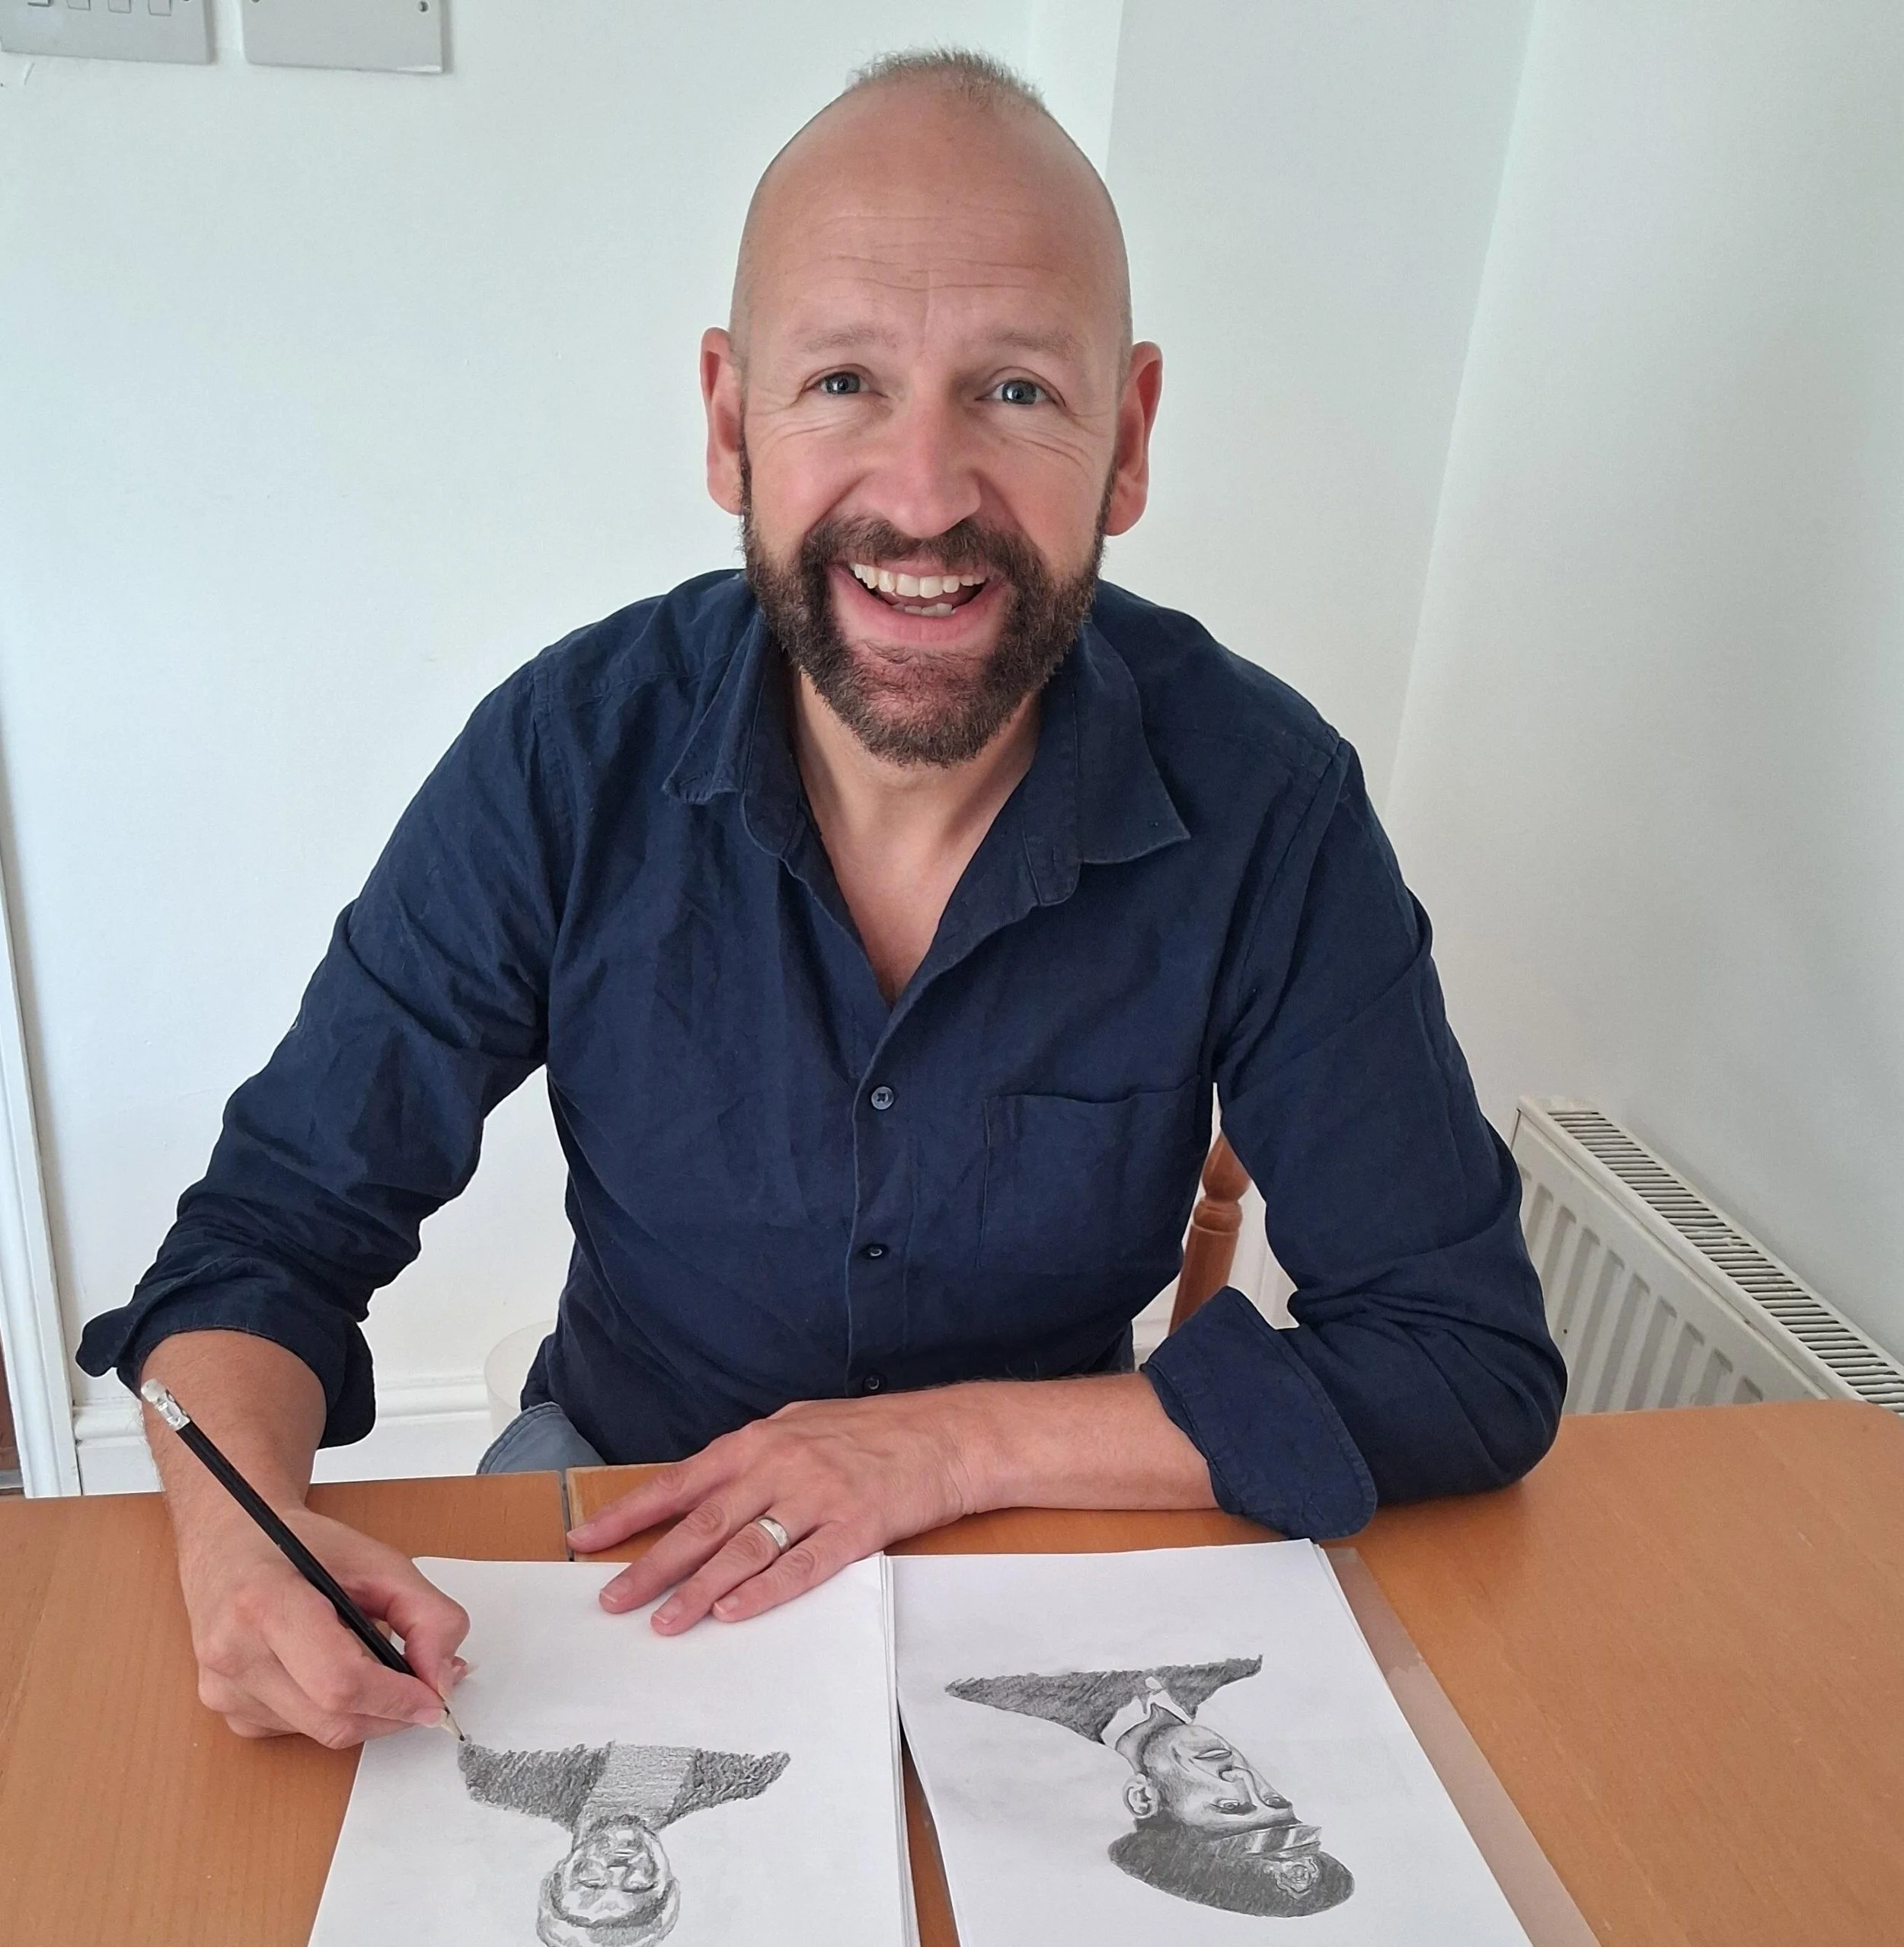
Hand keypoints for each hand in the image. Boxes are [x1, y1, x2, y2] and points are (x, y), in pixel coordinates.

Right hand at [177, 1503, 469, 1748]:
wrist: (231, 1542)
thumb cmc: (301, 1544)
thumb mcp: (377, 1559)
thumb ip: (426, 1614)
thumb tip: (443, 1678)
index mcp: (265, 1603)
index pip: (340, 1682)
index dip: (397, 1698)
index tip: (435, 1697)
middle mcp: (232, 1653)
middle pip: (332, 1719)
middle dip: (391, 1711)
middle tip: (424, 1687)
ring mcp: (222, 1688)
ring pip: (319, 1731)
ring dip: (364, 1710)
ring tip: (375, 1662)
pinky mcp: (224, 1709)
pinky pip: (296, 1730)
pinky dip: (330, 1710)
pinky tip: (331, 1668)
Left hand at [566, 1389, 986, 1633]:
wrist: (948, 1435)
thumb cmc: (874, 1432)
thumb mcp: (802, 1425)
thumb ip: (754, 1457)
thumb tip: (705, 1488)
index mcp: (760, 1441)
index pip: (680, 1482)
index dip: (630, 1513)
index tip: (587, 1540)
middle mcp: (781, 1466)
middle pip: (702, 1523)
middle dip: (651, 1564)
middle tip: (611, 1600)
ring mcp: (818, 1498)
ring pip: (743, 1550)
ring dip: (698, 1589)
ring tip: (663, 1622)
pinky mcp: (855, 1529)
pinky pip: (801, 1567)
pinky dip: (764, 1593)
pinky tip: (733, 1613)